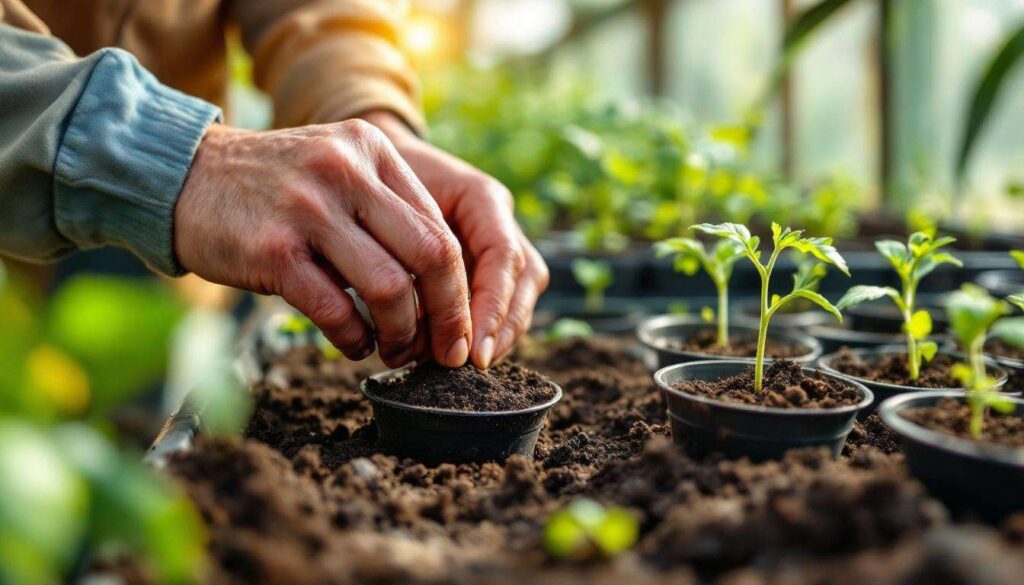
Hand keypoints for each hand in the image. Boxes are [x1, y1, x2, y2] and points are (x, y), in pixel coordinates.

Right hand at [174, 121, 471, 367]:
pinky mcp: (274, 249)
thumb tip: (442, 284)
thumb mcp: (336, 170)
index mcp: (372, 150)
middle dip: (447, 314)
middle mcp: (347, 172)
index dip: (459, 286)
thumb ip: (387, 209)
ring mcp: (309, 209)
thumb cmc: (272, 187)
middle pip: (431, 255)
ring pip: (390, 287)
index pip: (441, 227)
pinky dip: (354, 339)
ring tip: (394, 350)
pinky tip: (354, 345)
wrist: (182, 176)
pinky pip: (336, 310)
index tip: (458, 325)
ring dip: (401, 333)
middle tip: (445, 351)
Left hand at [362, 112, 549, 367]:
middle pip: (524, 279)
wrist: (370, 167)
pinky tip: (451, 352)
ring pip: (520, 294)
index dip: (494, 307)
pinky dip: (480, 331)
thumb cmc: (372, 183)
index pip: (503, 256)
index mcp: (481, 197)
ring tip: (458, 363)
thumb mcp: (384, 210)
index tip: (475, 351)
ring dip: (495, 335)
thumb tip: (413, 323)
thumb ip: (408, 254)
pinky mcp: (483, 264)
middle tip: (470, 365)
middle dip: (502, 328)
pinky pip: (496, 302)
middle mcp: (498, 220)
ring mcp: (496, 241)